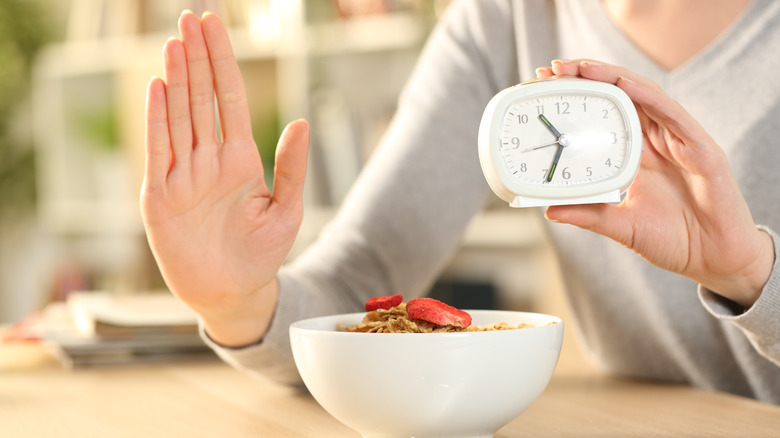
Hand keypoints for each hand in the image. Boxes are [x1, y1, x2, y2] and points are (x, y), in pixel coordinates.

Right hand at [141, 11, 308, 345]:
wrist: (234, 293)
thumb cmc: (261, 254)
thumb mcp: (285, 210)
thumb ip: (291, 168)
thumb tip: (300, 122)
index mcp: (240, 159)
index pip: (231, 99)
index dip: (224, 63)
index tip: (216, 27)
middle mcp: (209, 161)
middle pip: (201, 99)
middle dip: (197, 58)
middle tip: (190, 18)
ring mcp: (183, 176)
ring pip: (179, 117)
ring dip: (176, 78)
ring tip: (174, 42)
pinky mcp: (160, 197)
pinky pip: (159, 151)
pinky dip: (158, 120)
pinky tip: (158, 88)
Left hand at [536, 59, 773, 307]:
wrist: (715, 260)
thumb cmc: (674, 240)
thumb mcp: (620, 226)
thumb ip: (588, 215)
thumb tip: (549, 209)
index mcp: (636, 155)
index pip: (604, 115)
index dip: (579, 98)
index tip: (545, 86)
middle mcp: (656, 141)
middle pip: (620, 97)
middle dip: (588, 77)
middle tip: (554, 68)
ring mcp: (679, 141)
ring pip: (644, 96)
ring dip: (613, 78)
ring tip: (582, 68)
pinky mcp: (701, 148)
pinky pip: (673, 115)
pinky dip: (648, 96)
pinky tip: (625, 84)